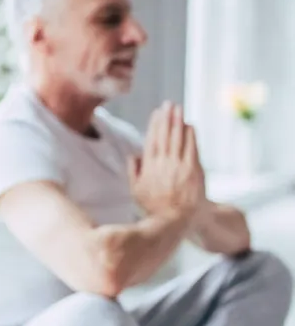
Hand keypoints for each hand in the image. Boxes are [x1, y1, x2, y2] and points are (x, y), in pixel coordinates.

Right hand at [128, 103, 205, 220]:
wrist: (175, 220)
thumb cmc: (155, 207)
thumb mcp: (136, 192)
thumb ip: (133, 172)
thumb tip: (133, 155)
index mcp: (148, 168)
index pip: (151, 141)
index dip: (154, 125)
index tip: (156, 113)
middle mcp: (163, 165)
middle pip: (165, 136)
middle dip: (167, 118)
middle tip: (169, 104)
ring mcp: (179, 167)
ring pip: (178, 139)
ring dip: (178, 122)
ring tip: (179, 109)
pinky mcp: (193, 170)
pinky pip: (191, 148)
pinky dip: (190, 136)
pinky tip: (190, 126)